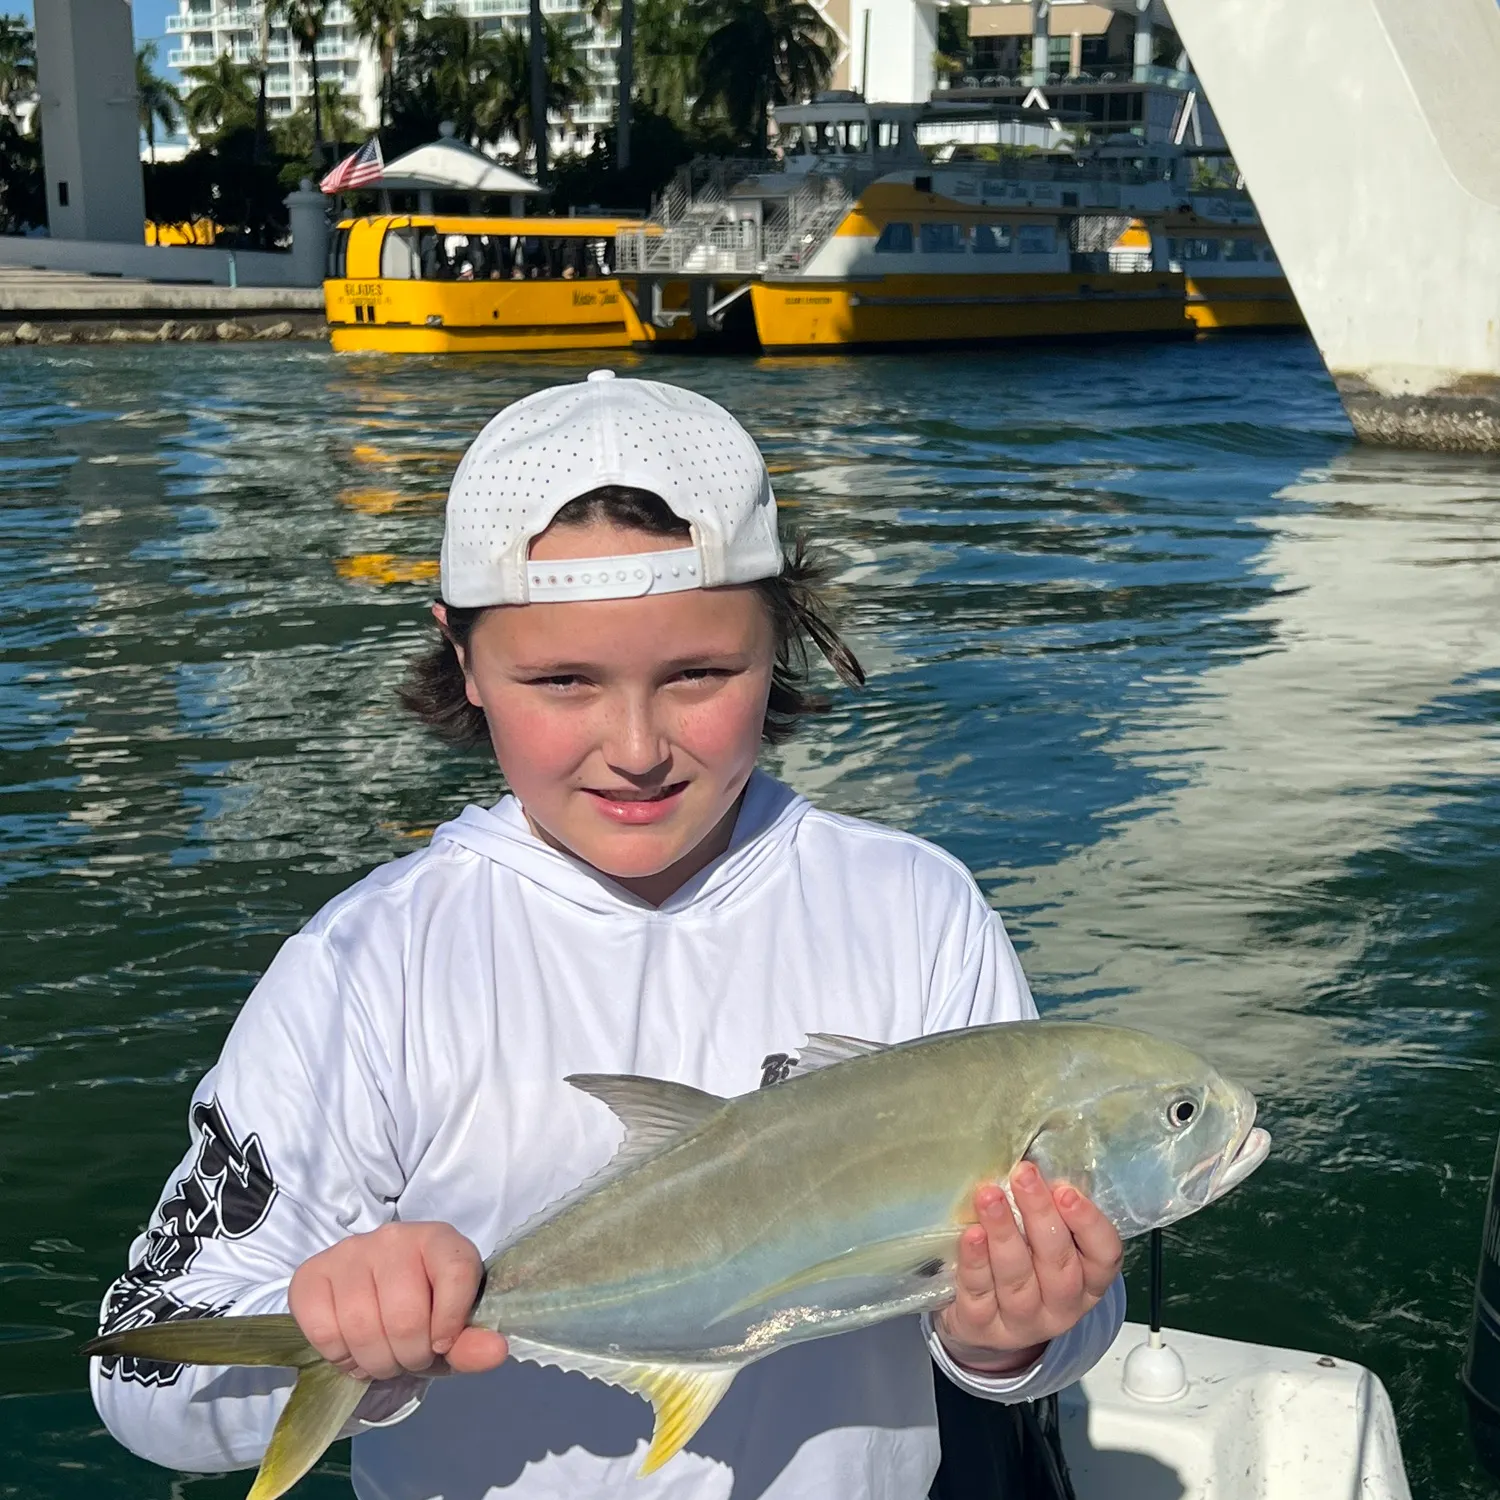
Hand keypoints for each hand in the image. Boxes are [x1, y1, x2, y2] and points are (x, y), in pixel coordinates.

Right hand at [288, 1221, 508, 1381]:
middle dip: (408, 1357)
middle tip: (407, 1357)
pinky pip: (324, 1331)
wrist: (366, 1297)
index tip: (442, 1344)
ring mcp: (350, 1251)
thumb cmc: (419, 1313)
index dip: (451, 1321)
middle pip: (404, 1317)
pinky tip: (351, 1350)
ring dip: (374, 1363)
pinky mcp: (312, 1273)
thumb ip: (472, 1343)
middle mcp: (394, 1236)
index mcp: (440, 1240)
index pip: (457, 1273)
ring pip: (362, 1328)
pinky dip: (340, 1357)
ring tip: (382, 1358)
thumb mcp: (450, 1331)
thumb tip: (497, 1352)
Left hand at [935, 1164, 1122, 1374]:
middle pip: (1058, 1264)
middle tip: (1023, 1175)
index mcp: (1088, 1280)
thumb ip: (1049, 1208)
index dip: (1089, 1223)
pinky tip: (970, 1234)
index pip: (1104, 1255)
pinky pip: (980, 1294)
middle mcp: (1062, 1306)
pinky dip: (975, 1262)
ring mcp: (1023, 1321)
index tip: (1066, 1190)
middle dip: (1041, 1216)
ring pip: (1018, 1279)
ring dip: (1004, 1234)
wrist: (981, 1320)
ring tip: (989, 1197)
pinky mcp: (983, 1327)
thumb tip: (1035, 1159)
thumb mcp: (1043, 1240)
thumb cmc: (1022, 1263)